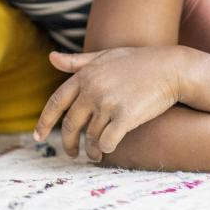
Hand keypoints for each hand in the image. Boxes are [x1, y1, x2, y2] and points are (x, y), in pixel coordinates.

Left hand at [34, 47, 184, 160]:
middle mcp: (93, 89)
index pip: (56, 102)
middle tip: (71, 153)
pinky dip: (107, 149)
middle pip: (71, 125)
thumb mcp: (106, 56)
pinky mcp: (125, 116)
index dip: (44, 122)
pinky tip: (109, 150)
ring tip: (96, 154)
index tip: (38, 137)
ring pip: (90, 137)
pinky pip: (108, 142)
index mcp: (85, 75)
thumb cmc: (139, 61)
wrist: (171, 68)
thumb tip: (51, 57)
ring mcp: (108, 103)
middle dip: (68, 143)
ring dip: (91, 150)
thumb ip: (78, 61)